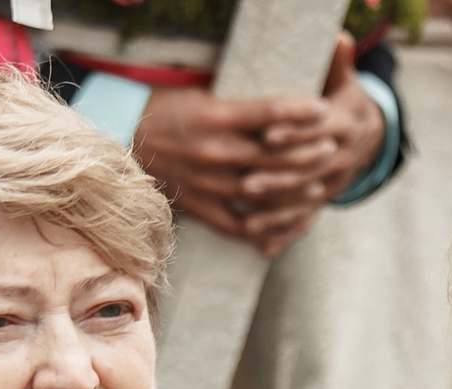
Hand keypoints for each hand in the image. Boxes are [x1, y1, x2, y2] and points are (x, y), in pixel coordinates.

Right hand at [132, 36, 384, 256]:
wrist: (120, 141)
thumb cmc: (160, 110)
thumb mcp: (197, 95)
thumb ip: (237, 104)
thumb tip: (277, 106)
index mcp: (213, 117)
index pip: (269, 113)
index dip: (300, 111)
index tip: (323, 108)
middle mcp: (213, 152)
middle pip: (274, 157)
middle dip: (308, 153)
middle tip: (331, 148)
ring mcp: (207, 183)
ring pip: (263, 194)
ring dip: (295, 193)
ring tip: (318, 187)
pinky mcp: (200, 207)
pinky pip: (240, 226)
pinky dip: (265, 229)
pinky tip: (285, 226)